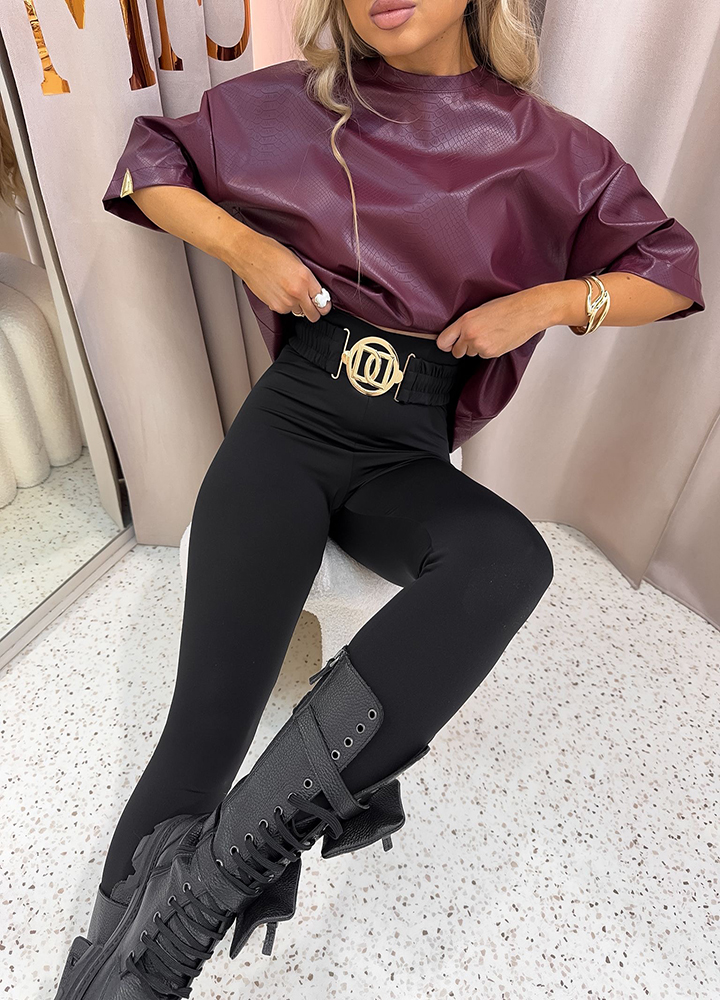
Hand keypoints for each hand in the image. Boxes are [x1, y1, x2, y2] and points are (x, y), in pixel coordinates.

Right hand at [230, 231, 331, 322]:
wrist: (247, 253)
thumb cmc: (269, 252)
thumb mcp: (297, 261)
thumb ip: (308, 279)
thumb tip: (315, 291)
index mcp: (305, 279)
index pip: (323, 302)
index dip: (324, 304)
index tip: (323, 303)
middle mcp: (297, 293)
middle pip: (314, 315)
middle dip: (314, 311)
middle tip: (311, 304)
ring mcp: (285, 302)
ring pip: (298, 313)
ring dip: (297, 306)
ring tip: (288, 291)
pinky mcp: (273, 306)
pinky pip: (285, 310)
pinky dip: (284, 305)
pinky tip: (279, 291)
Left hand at [436, 284, 554, 358]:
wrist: (527, 311)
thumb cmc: (507, 306)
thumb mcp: (480, 309)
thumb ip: (465, 323)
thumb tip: (457, 334)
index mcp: (465, 321)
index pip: (442, 341)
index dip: (445, 344)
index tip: (448, 344)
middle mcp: (470, 335)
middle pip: (456, 352)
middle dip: (463, 347)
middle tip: (474, 337)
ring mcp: (481, 346)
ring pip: (471, 354)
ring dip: (477, 348)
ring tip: (490, 333)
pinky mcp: (492, 353)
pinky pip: (484, 356)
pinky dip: (489, 350)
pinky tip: (498, 338)